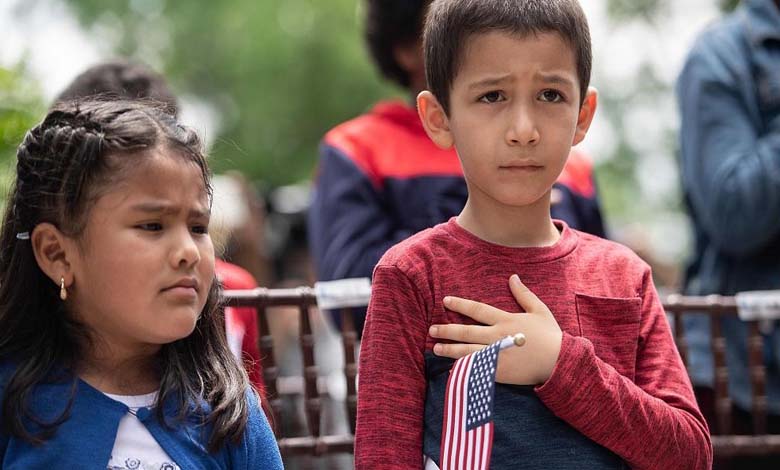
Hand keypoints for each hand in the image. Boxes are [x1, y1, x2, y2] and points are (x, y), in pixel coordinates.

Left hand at [430, 275, 562, 384]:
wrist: (560, 363)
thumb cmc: (551, 336)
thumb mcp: (539, 310)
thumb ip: (524, 294)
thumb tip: (513, 277)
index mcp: (506, 320)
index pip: (477, 310)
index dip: (460, 304)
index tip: (445, 301)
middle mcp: (498, 337)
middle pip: (466, 331)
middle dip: (447, 329)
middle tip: (432, 329)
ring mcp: (497, 356)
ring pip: (467, 351)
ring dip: (449, 349)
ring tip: (435, 347)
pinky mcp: (499, 372)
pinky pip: (476, 369)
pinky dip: (462, 367)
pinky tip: (451, 366)